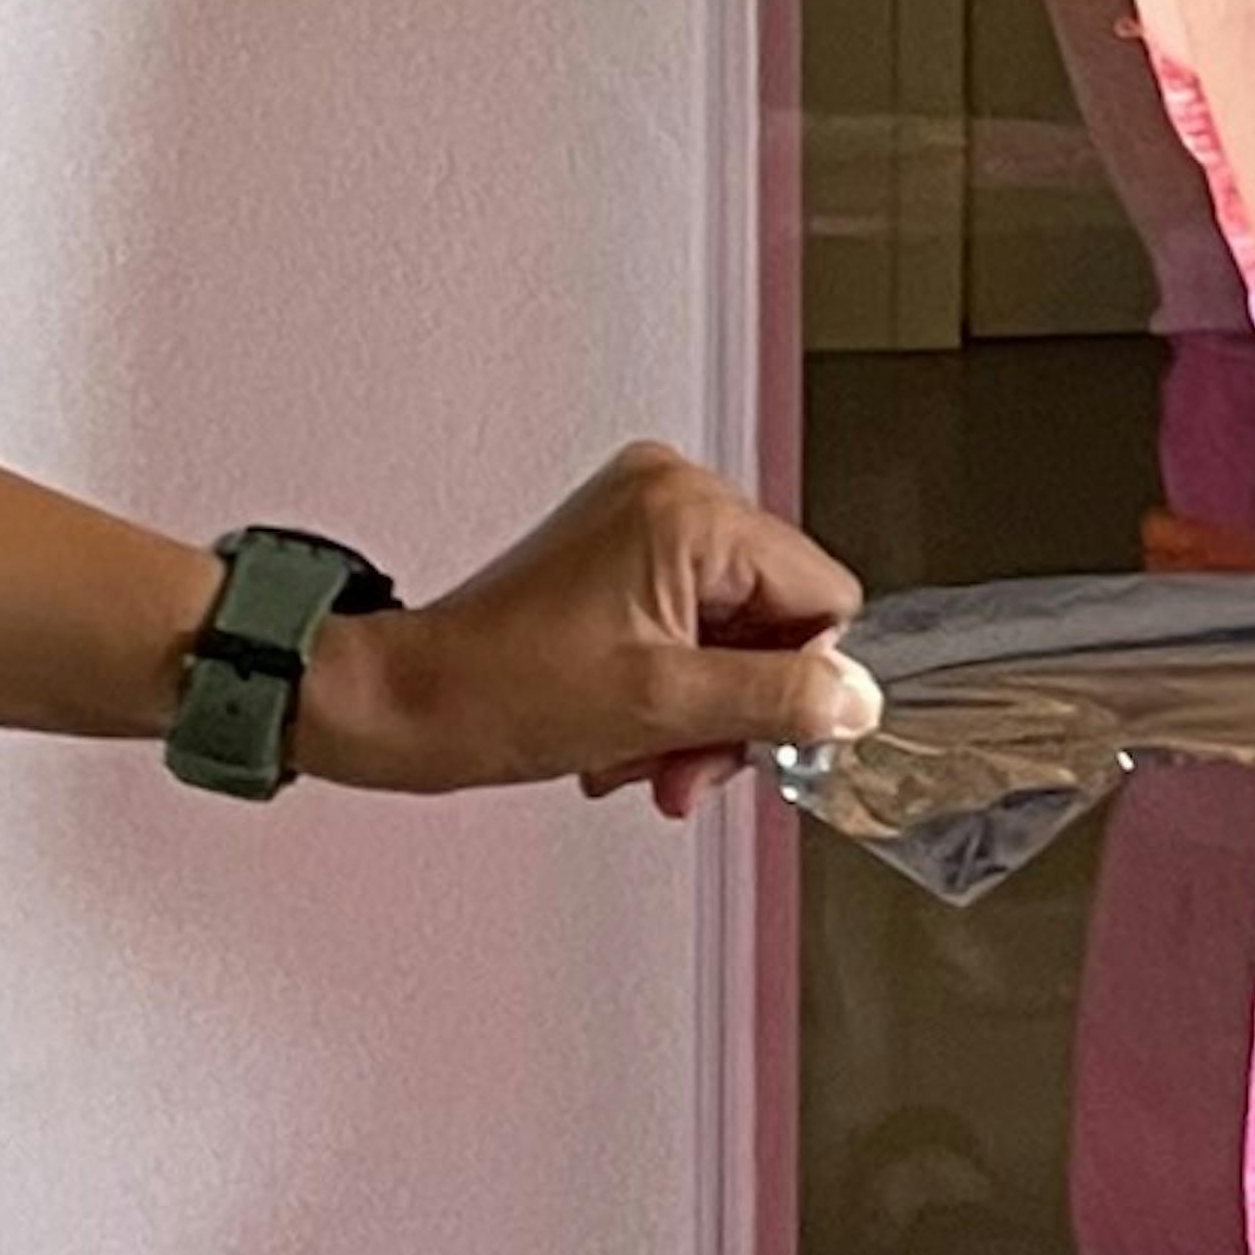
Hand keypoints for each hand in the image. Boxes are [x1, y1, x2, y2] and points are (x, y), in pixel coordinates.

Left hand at [300, 448, 872, 809]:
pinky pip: (690, 618)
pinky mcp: (617, 546)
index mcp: (690, 511)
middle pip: (775, 614)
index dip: (793, 678)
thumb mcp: (663, 709)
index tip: (744, 734)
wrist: (397, 704)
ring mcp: (640, 516)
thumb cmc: (492, 694)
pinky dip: (671, 681)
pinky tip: (630, 726)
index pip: (820, 596)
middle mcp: (671, 492)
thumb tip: (857, 700)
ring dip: (700, 705)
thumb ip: (780, 700)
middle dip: (735, 702)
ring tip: (644, 754)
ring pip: (733, 627)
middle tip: (684, 762)